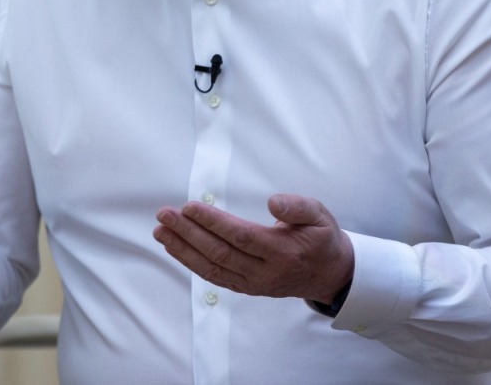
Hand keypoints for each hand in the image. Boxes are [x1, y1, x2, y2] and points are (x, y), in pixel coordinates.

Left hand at [153, 193, 353, 304]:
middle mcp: (265, 273)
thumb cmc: (321, 239)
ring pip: (212, 268)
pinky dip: (191, 262)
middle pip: (220, 253)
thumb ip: (298, 207)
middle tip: (165, 215)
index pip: (241, 237)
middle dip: (189, 233)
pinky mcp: (246, 287)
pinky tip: (175, 248)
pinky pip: (214, 276)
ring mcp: (253, 284)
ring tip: (161, 231)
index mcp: (283, 252)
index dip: (213, 222)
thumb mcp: (320, 216)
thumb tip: (272, 201)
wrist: (329, 275)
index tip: (190, 207)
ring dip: (183, 249)